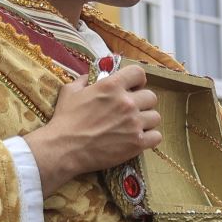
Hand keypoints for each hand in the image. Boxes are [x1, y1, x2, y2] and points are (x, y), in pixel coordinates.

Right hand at [23, 64, 161, 192]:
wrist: (64, 148)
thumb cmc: (65, 119)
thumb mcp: (71, 91)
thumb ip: (87, 80)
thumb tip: (97, 76)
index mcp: (111, 86)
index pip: (138, 73)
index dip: (137, 80)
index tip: (133, 87)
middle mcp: (127, 103)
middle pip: (151, 97)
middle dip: (142, 102)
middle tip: (131, 110)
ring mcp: (134, 124)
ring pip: (155, 117)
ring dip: (146, 120)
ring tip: (133, 125)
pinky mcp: (137, 143)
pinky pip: (157, 136)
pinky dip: (149, 137)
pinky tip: (137, 138)